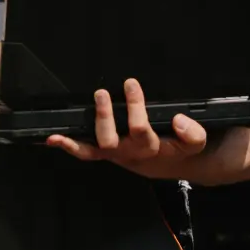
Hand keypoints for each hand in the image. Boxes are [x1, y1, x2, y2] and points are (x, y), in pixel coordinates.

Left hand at [47, 79, 207, 176]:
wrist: (170, 164)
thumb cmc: (180, 147)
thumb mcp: (195, 144)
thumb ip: (192, 134)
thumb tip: (179, 119)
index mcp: (154, 150)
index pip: (143, 132)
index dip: (136, 109)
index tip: (133, 84)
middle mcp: (132, 154)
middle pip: (117, 139)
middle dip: (112, 115)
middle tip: (114, 89)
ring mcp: (116, 153)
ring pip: (99, 145)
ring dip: (96, 122)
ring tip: (98, 97)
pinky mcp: (106, 152)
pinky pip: (86, 153)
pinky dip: (69, 146)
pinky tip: (54, 138)